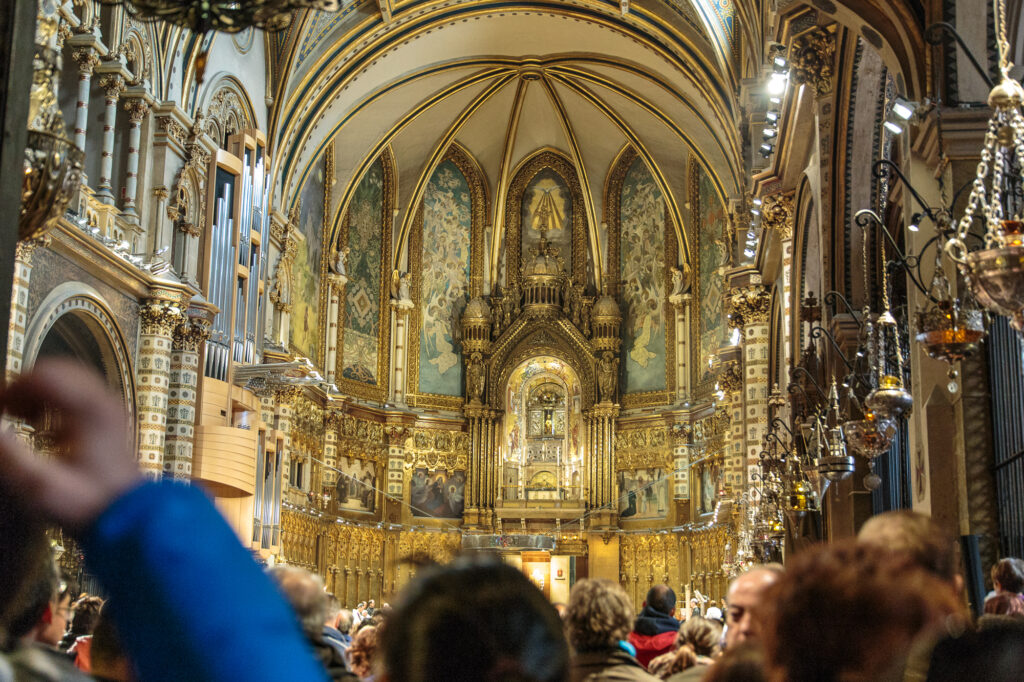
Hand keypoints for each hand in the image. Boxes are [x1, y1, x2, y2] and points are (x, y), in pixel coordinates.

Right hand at [0, 359, 141, 530]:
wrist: (128, 516)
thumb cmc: (86, 504)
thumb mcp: (40, 486)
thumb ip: (9, 455)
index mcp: (90, 409)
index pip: (44, 374)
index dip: (12, 389)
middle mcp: (104, 399)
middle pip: (55, 369)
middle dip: (24, 387)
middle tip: (7, 415)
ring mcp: (110, 404)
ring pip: (66, 376)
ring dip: (38, 391)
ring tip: (24, 420)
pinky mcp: (109, 414)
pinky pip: (76, 389)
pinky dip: (54, 398)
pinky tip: (44, 425)